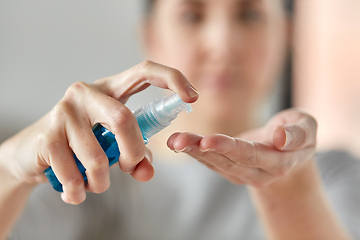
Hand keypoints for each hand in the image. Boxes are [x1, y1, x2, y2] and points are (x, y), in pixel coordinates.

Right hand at [0, 61, 198, 203]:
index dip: (172, 78)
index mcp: (109, 89)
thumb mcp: (114, 146)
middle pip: (124, 120)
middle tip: (129, 167)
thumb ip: (136, 155)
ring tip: (94, 184)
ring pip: (98, 156)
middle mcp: (86, 93)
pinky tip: (75, 191)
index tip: (192, 97)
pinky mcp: (46, 135)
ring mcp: (64, 111)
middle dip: (133, 153)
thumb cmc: (81, 145)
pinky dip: (79, 191)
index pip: (144, 70)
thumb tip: (147, 172)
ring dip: (102, 182)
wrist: (32, 153)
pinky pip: (74, 174)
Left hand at [167, 109, 316, 187]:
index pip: (251, 155)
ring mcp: (242, 172)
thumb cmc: (298, 134)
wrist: (288, 152)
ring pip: (216, 162)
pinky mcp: (230, 168)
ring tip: (173, 140)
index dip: (229, 148)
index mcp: (278, 161)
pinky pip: (211, 161)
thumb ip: (299, 133)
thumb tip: (282, 137)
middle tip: (178, 140)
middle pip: (227, 161)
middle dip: (202, 150)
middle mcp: (258, 171)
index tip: (208, 140)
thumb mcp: (308, 127)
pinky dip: (194, 152)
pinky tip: (178, 143)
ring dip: (193, 151)